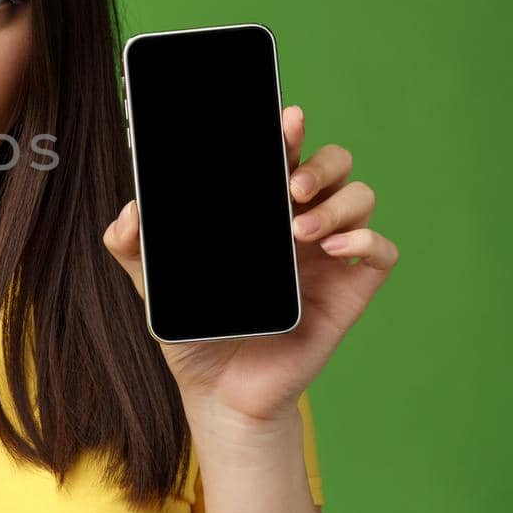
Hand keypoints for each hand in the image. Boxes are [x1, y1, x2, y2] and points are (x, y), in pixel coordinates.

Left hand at [101, 104, 399, 426]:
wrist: (219, 393)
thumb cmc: (195, 330)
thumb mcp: (152, 283)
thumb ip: (131, 244)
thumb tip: (131, 211)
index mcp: (260, 210)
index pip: (283, 155)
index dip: (290, 131)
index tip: (284, 118)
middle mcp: (299, 223)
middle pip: (333, 164)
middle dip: (319, 161)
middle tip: (290, 184)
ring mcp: (328, 256)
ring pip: (361, 197)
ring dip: (338, 201)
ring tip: (300, 227)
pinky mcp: (349, 292)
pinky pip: (381, 251)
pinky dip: (367, 239)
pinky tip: (334, 248)